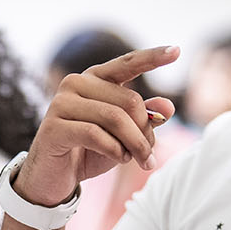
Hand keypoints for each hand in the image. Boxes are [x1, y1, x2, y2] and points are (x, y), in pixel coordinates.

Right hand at [13, 46, 178, 206]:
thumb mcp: (123, 136)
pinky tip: (119, 159)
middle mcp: (76, 83)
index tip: (177, 51)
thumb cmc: (89, 152)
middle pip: (129, 101)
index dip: (152, 57)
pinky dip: (115, 150)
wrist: (53, 178)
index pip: (127, 63)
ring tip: (138, 160)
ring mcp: (62, 103)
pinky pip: (95, 134)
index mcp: (94, 79)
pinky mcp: (54, 126)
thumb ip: (144, 120)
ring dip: (134, 144)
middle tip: (149, 155)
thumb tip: (168, 107)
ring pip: (114, 118)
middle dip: (145, 132)